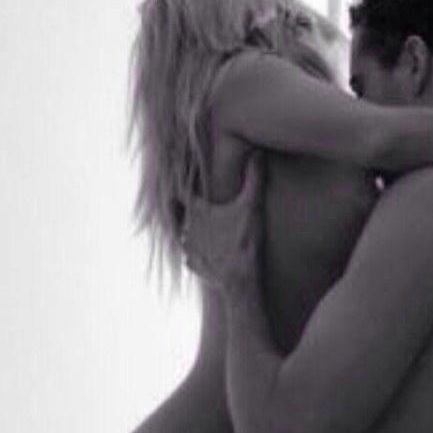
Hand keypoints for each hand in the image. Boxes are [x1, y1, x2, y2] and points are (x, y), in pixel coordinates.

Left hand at [184, 152, 264, 290]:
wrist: (239, 280)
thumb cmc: (244, 240)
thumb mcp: (252, 205)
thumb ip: (254, 178)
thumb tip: (257, 153)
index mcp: (197, 211)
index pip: (179, 191)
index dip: (180, 185)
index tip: (183, 181)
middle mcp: (187, 228)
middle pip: (175, 213)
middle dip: (181, 208)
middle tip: (187, 204)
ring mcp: (188, 249)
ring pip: (183, 235)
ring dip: (191, 231)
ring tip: (202, 229)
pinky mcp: (192, 265)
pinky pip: (190, 256)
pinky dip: (198, 252)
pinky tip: (208, 252)